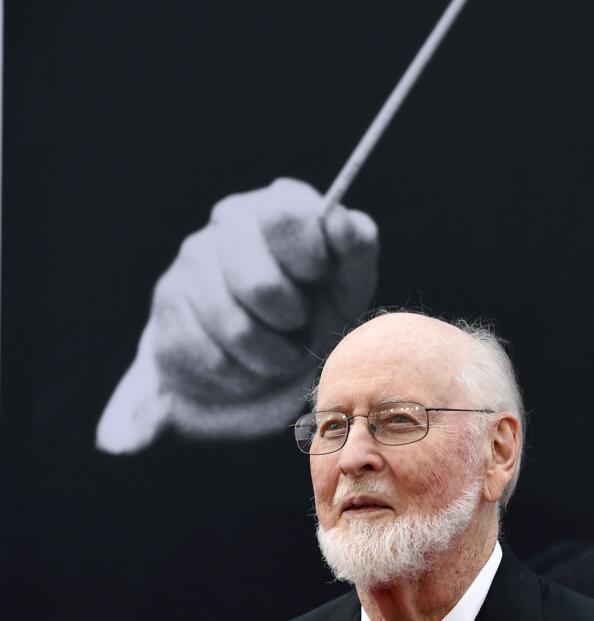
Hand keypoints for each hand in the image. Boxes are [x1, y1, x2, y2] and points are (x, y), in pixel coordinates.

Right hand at [96, 178, 378, 453]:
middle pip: (260, 286)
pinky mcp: (167, 305)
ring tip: (280, 349)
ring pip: (233, 329)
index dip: (310, 259)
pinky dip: (241, 373)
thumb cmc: (319, 305)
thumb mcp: (349, 281)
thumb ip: (355, 247)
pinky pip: (209, 357)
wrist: (265, 353)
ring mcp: (191, 261)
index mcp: (278, 204)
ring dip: (270, 355)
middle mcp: (229, 220)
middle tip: (300, 323)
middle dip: (292, 320)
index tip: (319, 278)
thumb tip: (339, 222)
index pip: (286, 215)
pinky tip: (247, 360)